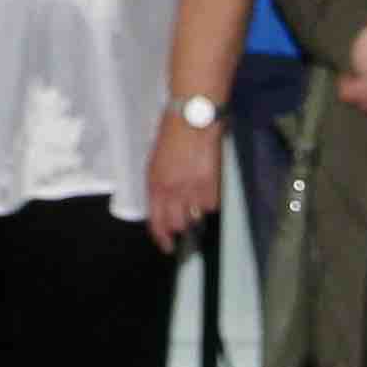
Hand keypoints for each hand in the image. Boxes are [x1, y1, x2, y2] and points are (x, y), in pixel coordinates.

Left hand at [144, 106, 221, 248]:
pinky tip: (206, 186)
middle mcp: (172, 192)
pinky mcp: (211, 186)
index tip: (167, 247)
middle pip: (177, 225)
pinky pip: (211, 206)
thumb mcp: (155, 163)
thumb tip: (163, 206)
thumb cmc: (170, 136)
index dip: (161, 238)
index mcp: (154, 185)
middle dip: (180, 226)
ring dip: (194, 212)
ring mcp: (193, 190)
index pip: (156, 221)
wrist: (192, 120)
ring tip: (195, 196)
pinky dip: (209, 201)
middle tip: (184, 218)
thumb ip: (158, 186)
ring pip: (195, 217)